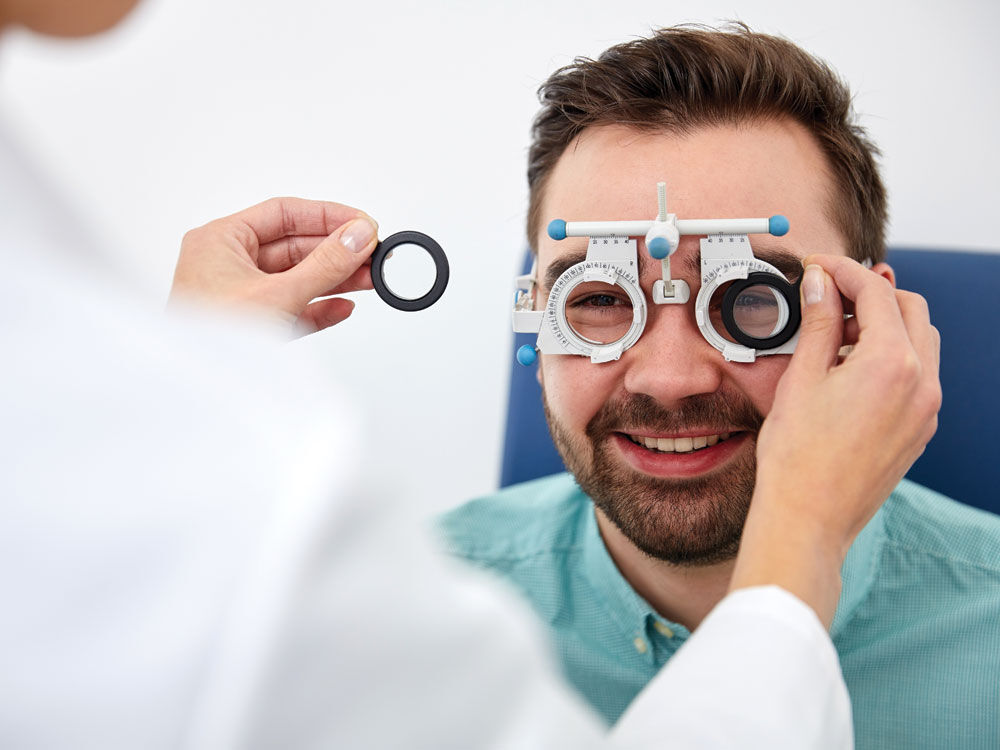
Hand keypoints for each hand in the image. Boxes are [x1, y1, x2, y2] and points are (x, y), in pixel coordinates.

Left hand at [170, 197, 378, 333]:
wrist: (194, 397)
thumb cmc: (211, 341)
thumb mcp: (278, 295)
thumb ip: (325, 265)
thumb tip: (358, 236)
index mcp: (220, 242)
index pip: (283, 214)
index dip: (327, 216)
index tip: (363, 224)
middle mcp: (229, 265)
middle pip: (295, 247)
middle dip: (337, 252)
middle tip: (373, 254)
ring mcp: (241, 297)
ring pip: (298, 279)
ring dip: (335, 280)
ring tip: (369, 280)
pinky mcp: (254, 327)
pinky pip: (294, 310)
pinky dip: (319, 308)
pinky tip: (344, 307)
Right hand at [732, 255, 940, 625]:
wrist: (808, 518)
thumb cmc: (798, 456)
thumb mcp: (801, 378)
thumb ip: (817, 323)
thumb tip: (821, 284)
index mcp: (892, 363)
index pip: (877, 293)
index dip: (844, 271)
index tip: (818, 267)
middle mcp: (922, 383)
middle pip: (910, 309)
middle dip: (871, 294)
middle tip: (827, 296)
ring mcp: (926, 409)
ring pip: (920, 341)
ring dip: (884, 325)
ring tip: (835, 336)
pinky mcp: (920, 430)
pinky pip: (918, 375)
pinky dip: (891, 357)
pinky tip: (849, 370)